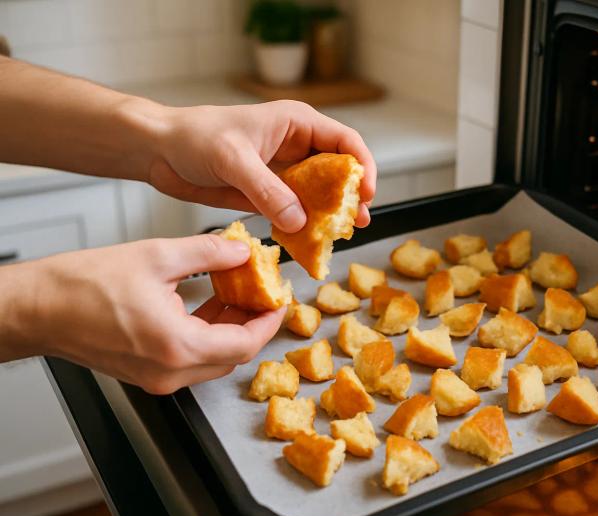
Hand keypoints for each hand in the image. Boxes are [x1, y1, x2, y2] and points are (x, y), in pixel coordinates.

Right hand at [1, 234, 282, 393]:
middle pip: (232, 356)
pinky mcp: (146, 374)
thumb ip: (208, 252)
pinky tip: (208, 307)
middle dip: (252, 324)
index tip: (279, 301)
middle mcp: (170, 371)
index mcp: (177, 345)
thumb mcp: (156, 256)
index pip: (245, 344)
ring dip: (229, 330)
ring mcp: (157, 378)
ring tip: (235, 295)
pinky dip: (206, 336)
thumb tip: (240, 250)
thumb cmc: (81, 286)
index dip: (269, 322)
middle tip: (261, 294)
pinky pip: (190, 360)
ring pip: (213, 360)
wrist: (37, 308)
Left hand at [146, 100, 376, 232]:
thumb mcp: (232, 159)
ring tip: (342, 234)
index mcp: (296, 123)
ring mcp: (283, 173)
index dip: (362, 166)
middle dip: (351, 195)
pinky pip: (296, 212)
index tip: (367, 192)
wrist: (159, 151)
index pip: (344, 141)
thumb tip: (299, 219)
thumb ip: (266, 190)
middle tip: (358, 221)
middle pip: (338, 170)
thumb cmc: (193, 137)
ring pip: (320, 194)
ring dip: (330, 214)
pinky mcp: (269, 195)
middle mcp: (296, 147)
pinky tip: (310, 240)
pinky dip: (305, 226)